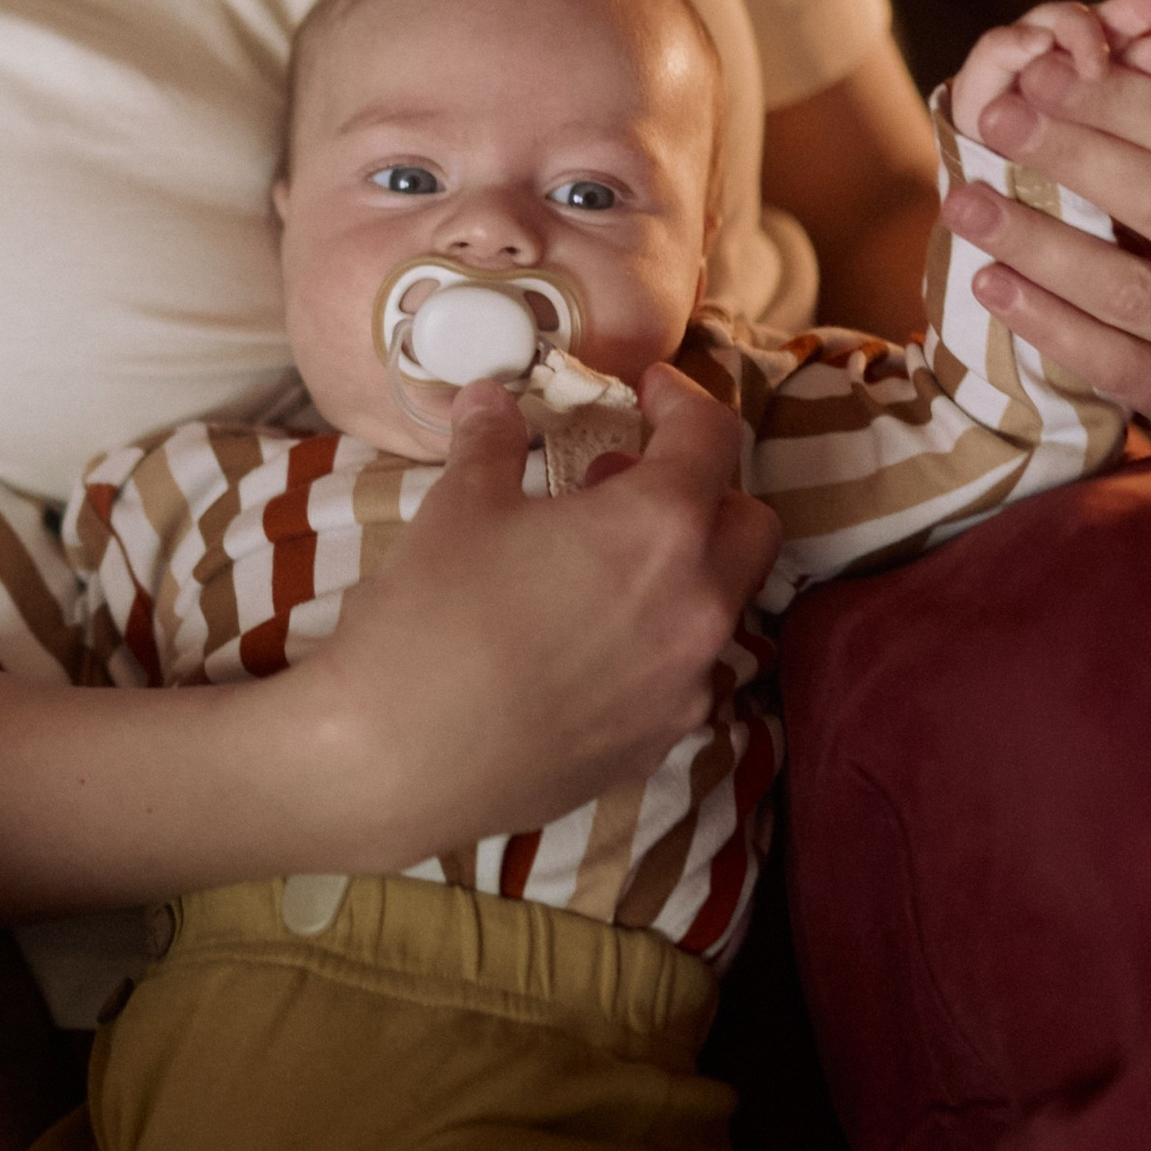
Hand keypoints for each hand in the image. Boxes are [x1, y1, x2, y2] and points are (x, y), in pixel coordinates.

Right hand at [317, 366, 779, 868]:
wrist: (401, 758)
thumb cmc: (431, 618)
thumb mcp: (457, 507)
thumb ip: (491, 442)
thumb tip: (493, 400)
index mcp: (660, 528)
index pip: (712, 438)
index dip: (682, 400)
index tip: (647, 391)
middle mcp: (699, 606)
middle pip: (750, 524)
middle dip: (705, 491)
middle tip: (625, 483)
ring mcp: (688, 683)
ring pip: (723, 604)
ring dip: (683, 569)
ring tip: (598, 567)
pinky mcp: (661, 741)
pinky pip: (687, 672)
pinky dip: (657, 638)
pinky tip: (585, 642)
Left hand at [942, 0, 1150, 421]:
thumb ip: (1148, 98)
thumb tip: (1127, 25)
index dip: (1118, 101)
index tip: (1047, 64)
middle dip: (1078, 155)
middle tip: (999, 115)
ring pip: (1128, 286)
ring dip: (1042, 242)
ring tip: (965, 203)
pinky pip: (1117, 364)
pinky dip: (1052, 325)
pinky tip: (989, 283)